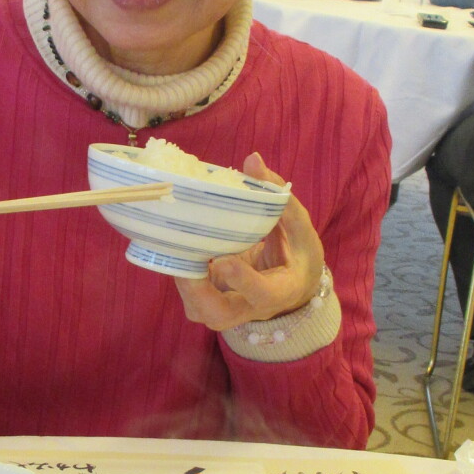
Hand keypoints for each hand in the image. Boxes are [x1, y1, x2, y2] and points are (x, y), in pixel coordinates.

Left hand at [174, 154, 323, 332]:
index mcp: (281, 291)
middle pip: (219, 314)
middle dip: (197, 292)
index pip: (262, 294)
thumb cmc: (299, 254)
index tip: (225, 260)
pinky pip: (192, 296)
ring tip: (174, 246)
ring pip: (200, 309)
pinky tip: (174, 245)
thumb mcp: (299, 226)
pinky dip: (181, 273)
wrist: (293, 284)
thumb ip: (278, 197)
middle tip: (183, 261)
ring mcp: (229, 309)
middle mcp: (252, 308)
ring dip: (183, 282)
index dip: (242, 280)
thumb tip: (251, 159)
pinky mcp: (212, 302)